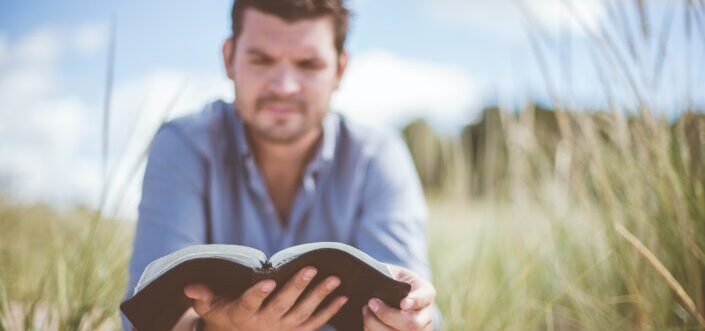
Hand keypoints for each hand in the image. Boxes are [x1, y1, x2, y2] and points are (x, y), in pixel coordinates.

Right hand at [184, 266, 348, 330]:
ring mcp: (283, 328)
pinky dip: (330, 311)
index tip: (267, 281)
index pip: (249, 304)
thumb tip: (190, 287)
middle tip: (311, 268)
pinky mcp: (296, 330)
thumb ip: (201, 297)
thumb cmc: (223, 313)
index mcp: (242, 315)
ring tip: (334, 279)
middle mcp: (264, 323)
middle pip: (282, 305)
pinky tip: (343, 297)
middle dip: (297, 287)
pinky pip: (315, 323)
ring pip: (303, 313)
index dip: (257, 294)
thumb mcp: (209, 307)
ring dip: (320, 296)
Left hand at [362, 264, 435, 330]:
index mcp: (426, 293)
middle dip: (388, 315)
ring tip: (366, 311)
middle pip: (412, 324)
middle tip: (371, 302)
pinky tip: (367, 321)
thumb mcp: (394, 272)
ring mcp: (419, 330)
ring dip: (377, 325)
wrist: (397, 292)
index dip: (415, 302)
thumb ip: (388, 277)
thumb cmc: (394, 280)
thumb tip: (374, 283)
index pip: (425, 298)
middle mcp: (426, 315)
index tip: (403, 303)